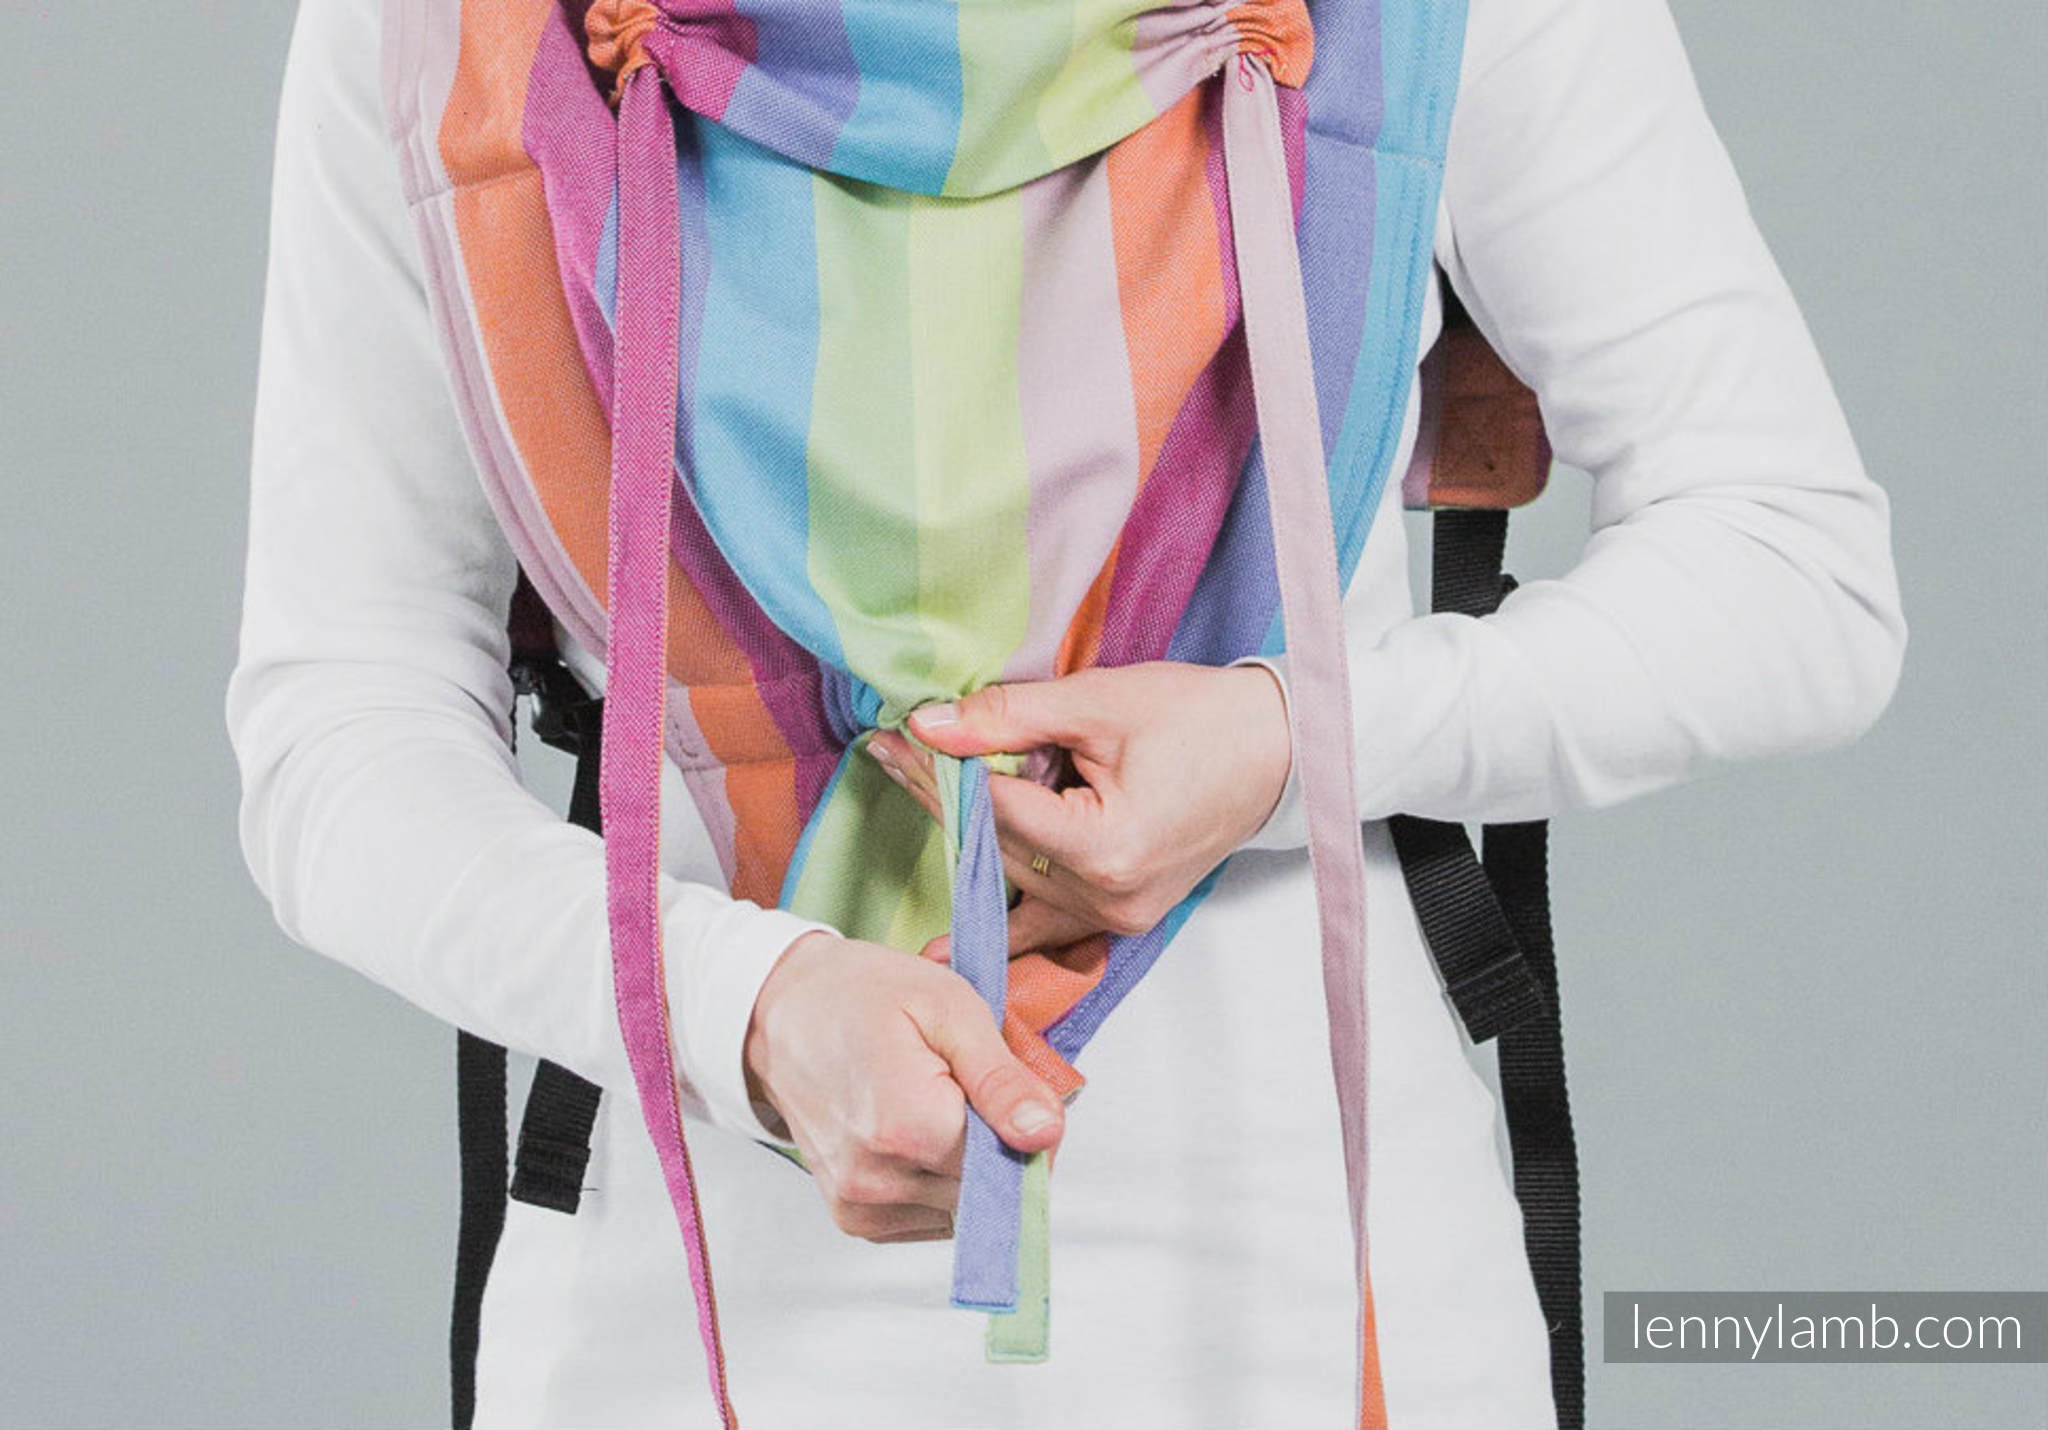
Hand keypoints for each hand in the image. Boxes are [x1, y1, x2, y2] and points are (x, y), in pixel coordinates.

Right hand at [742, 930, 1065, 1242]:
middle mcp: (878, 1180)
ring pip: (961, 1207)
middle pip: (987, 1189)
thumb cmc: (865, 996)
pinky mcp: (854, 1218)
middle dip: (993, 1143)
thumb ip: (1002, 1080)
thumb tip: (1046, 1136)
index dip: (1024, 1124)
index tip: (1002, 1084)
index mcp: (908, 1126)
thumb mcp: (950, 1009)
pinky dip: (936, 1181)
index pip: (1013, 1161)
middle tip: (962, 1083)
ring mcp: (861, 1205)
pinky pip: (927, 1217)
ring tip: (929, 1102)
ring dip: (963, 1164)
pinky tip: (911, 1131)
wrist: (781, 1012)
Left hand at [868, 661, 1291, 956]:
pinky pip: (1048, 924)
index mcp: (1105, 848)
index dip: (938, 773)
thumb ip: (1010, 718)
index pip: (995, 810)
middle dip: (943, 798)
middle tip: (891, 753)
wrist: (1280, 751)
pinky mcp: (1122, 916)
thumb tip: (930, 725)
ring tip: (916, 791)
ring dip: (969, 838)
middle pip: (998, 847)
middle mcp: (1108, 898)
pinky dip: (1003, 926)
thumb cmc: (1202, 718)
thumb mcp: (1100, 702)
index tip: (893, 739)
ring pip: (1014, 881)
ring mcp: (1116, 916)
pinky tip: (943, 954)